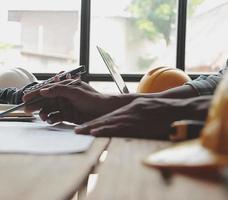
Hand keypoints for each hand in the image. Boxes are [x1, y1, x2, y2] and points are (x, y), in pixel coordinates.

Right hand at [23, 79, 118, 123]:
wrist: (106, 111)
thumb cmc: (93, 99)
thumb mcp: (75, 92)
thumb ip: (59, 90)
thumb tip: (43, 90)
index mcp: (64, 87)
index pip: (46, 89)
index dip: (34, 93)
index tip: (24, 98)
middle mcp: (63, 96)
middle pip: (45, 100)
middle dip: (36, 105)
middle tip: (27, 110)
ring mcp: (65, 106)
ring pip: (49, 109)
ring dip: (44, 113)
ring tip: (42, 117)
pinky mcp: (68, 116)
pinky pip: (56, 117)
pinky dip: (52, 119)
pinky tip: (50, 120)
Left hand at [75, 97, 192, 138]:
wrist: (178, 109)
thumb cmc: (164, 112)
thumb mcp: (146, 110)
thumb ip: (135, 116)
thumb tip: (129, 123)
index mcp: (130, 109)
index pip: (109, 117)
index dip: (95, 122)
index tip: (84, 128)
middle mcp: (128, 112)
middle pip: (105, 119)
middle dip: (90, 125)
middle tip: (77, 131)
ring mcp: (131, 118)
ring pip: (109, 123)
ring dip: (94, 128)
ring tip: (81, 131)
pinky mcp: (137, 124)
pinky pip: (119, 128)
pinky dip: (107, 130)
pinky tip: (96, 132)